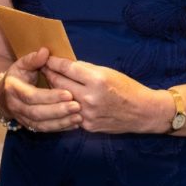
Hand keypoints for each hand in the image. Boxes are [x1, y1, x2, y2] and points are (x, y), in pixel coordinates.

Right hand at [0, 48, 80, 131]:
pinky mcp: (30, 126)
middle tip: (77, 106)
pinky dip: (60, 128)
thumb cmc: (18, 76)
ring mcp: (22, 118)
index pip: (32, 96)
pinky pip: (45, 130)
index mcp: (13, 89)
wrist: (5, 94)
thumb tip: (45, 52)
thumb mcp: (22, 64)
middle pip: (37, 113)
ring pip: (42, 125)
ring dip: (61, 122)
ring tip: (78, 116)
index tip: (68, 93)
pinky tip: (74, 124)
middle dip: (58, 111)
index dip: (50, 96)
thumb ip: (34, 59)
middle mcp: (15, 106)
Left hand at [42, 57, 166, 133]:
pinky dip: (65, 105)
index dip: (54, 62)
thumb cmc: (126, 87)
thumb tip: (66, 65)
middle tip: (43, 69)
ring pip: (62, 100)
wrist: (142, 112)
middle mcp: (90, 98)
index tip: (46, 58)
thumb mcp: (107, 71)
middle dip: (50, 75)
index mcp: (96, 80)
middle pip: (59, 84)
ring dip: (54, 91)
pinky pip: (71, 113)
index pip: (67, 68)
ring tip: (50, 83)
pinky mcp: (88, 126)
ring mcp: (88, 114)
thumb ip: (85, 69)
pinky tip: (61, 100)